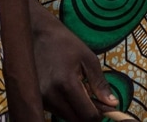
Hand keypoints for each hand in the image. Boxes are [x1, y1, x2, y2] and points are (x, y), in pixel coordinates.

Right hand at [31, 4, 115, 121]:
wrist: (35, 34)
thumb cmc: (65, 43)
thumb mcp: (88, 59)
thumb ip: (100, 83)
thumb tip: (113, 103)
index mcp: (66, 84)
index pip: (87, 115)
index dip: (99, 115)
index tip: (105, 108)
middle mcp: (50, 95)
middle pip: (75, 120)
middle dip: (88, 114)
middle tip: (94, 100)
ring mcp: (39, 98)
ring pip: (64, 117)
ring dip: (75, 111)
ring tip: (78, 90)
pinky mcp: (34, 98)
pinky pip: (54, 111)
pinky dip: (64, 107)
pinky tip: (66, 92)